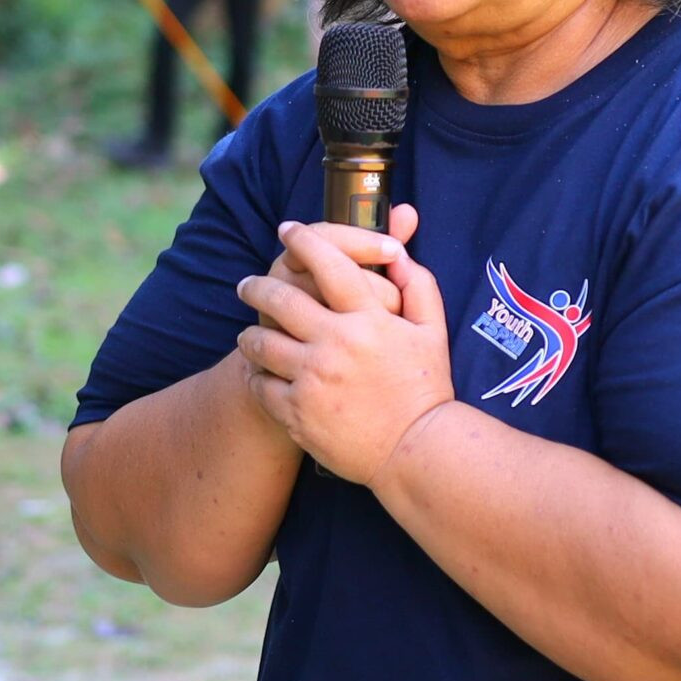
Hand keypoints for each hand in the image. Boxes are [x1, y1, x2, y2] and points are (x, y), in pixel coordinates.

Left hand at [234, 210, 455, 486]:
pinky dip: (257, 376)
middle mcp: (336, 344)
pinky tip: (260, 372)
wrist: (416, 451)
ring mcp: (312, 379)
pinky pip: (261, 385)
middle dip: (256, 286)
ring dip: (250, 333)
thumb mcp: (432, 331)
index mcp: (368, 319)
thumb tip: (398, 253)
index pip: (328, 262)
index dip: (304, 239)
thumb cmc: (426, 388)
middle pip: (279, 298)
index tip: (288, 230)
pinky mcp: (297, 413)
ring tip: (249, 333)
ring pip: (260, 342)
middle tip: (247, 284)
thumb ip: (418, 286)